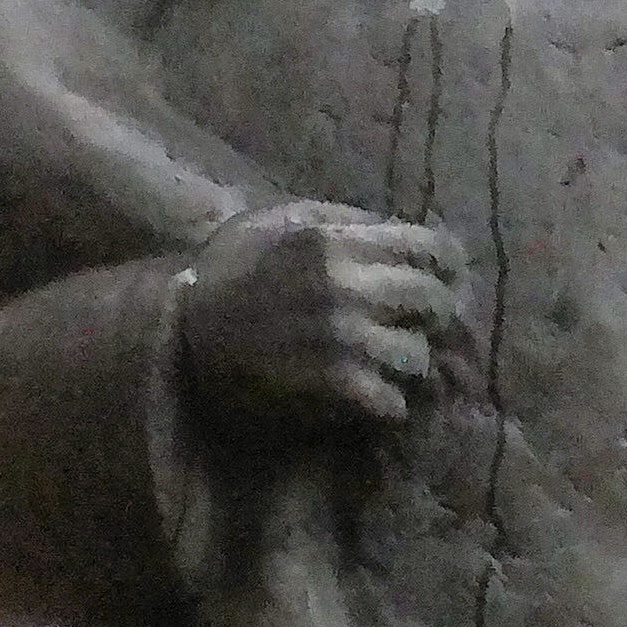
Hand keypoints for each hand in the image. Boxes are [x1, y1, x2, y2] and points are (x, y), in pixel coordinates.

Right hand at [175, 197, 461, 439]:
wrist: (180, 341)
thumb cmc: (230, 276)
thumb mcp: (281, 225)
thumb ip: (344, 221)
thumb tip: (404, 229)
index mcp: (335, 241)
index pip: (432, 248)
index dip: (447, 267)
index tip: (444, 280)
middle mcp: (345, 286)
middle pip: (435, 301)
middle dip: (428, 317)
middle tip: (410, 326)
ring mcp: (343, 340)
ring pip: (418, 357)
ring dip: (402, 365)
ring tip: (377, 365)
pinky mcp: (336, 388)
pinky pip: (394, 402)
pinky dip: (384, 405)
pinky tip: (361, 396)